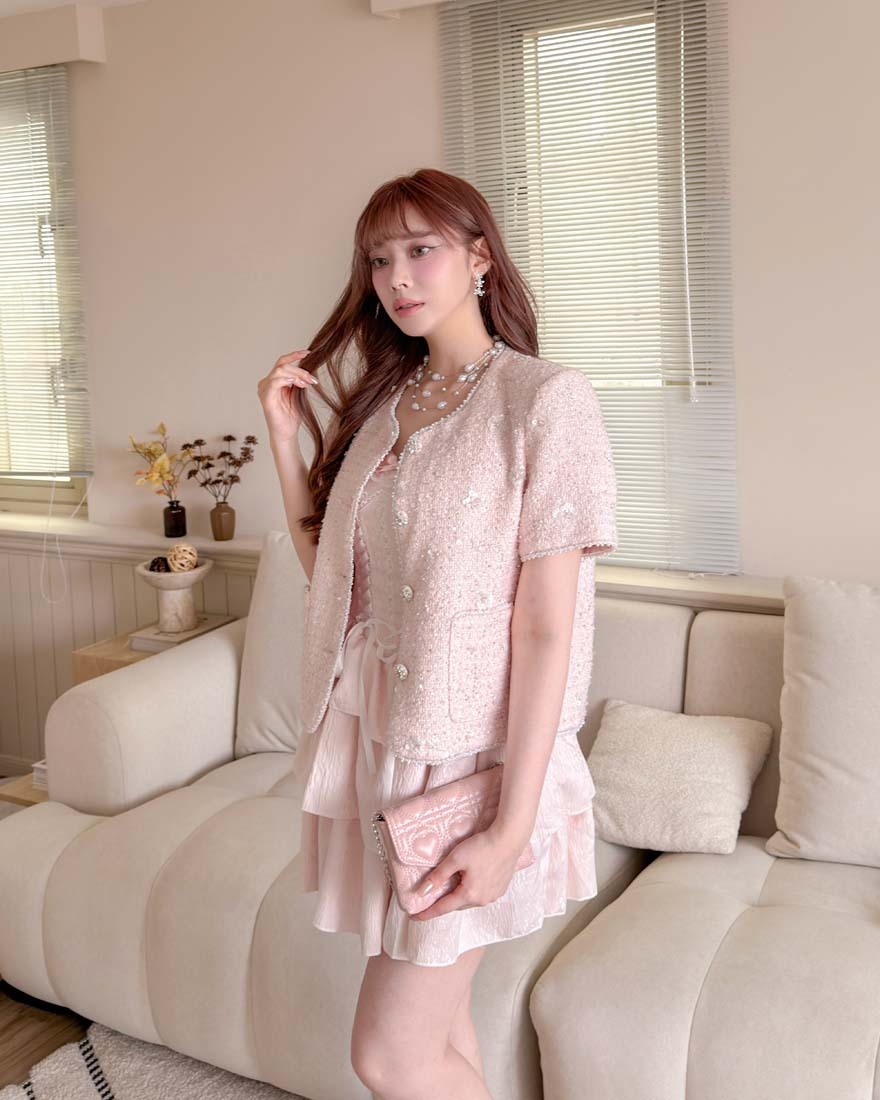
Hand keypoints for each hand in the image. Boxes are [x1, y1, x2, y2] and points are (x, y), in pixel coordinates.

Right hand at [257, 348, 319, 444]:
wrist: (287, 434)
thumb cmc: (292, 417)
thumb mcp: (298, 394)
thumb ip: (299, 381)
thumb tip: (308, 369)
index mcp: (274, 381)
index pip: (282, 363)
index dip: (294, 355)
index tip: (308, 353)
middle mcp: (267, 383)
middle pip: (282, 365)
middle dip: (300, 370)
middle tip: (312, 379)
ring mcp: (264, 389)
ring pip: (279, 371)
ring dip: (296, 375)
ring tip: (307, 383)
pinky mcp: (266, 397)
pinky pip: (274, 382)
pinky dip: (287, 380)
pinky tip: (296, 384)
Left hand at [408, 825, 531, 921]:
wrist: (509, 839)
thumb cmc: (482, 847)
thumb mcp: (455, 859)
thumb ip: (438, 876)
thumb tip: (422, 892)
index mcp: (469, 894)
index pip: (443, 908)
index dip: (427, 912)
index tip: (414, 916)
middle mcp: (482, 900)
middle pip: (457, 904)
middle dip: (444, 902)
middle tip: (431, 898)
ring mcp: (493, 895)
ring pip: (470, 899)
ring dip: (459, 896)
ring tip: (451, 887)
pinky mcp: (501, 888)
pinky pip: (481, 894)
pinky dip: (472, 891)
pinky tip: (470, 882)